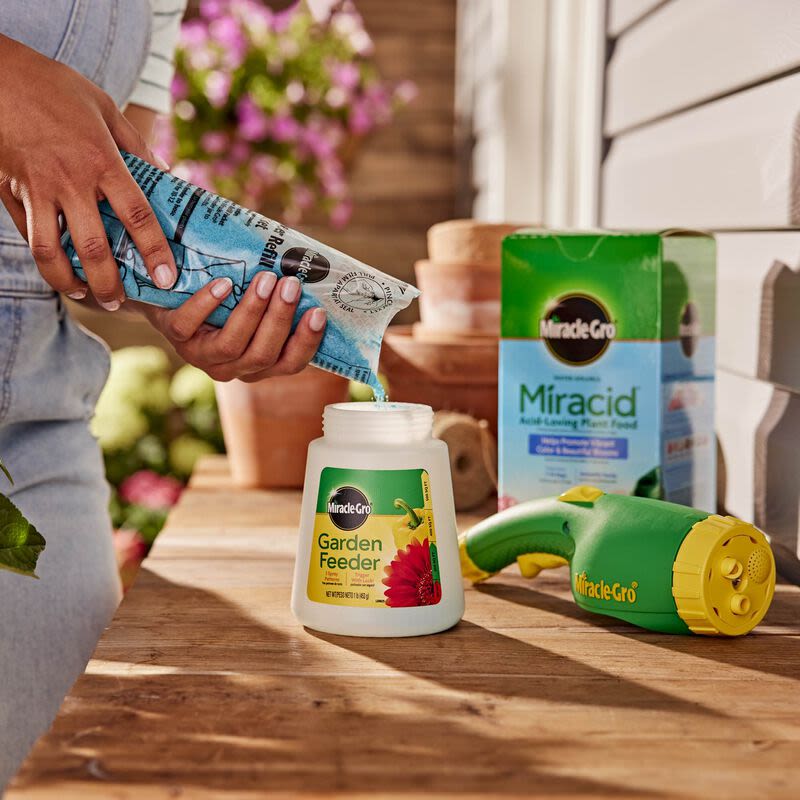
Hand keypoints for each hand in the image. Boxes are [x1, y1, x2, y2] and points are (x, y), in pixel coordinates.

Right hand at [0, 35, 176, 309]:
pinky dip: (42, 256)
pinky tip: (57, 267)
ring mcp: (35, 189)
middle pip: (93, 248)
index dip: (154, 252)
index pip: (136, 216)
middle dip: (108, 283)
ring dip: (67, 281)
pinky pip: (25, 233)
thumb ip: (137, 145)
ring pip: (49, 251)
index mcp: (102, 161)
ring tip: (83, 294)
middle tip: (119, 303)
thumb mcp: (104, 108)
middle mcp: (70, 181)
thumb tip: (167, 174)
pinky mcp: (8, 190)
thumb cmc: (53, 85)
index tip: (166, 278)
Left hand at [141, 273, 327, 380]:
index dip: (306, 342)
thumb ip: (281, 298)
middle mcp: (233, 368)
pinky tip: (225, 284)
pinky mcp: (176, 337)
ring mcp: (202, 356)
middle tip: (291, 284)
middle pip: (262, 355)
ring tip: (265, 279)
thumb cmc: (228, 297)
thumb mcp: (257, 303)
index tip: (319, 312)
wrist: (175, 291)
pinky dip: (208, 304)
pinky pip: (190, 326)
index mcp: (260, 364)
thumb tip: (313, 270)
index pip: (290, 364)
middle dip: (280, 319)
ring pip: (231, 344)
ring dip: (252, 310)